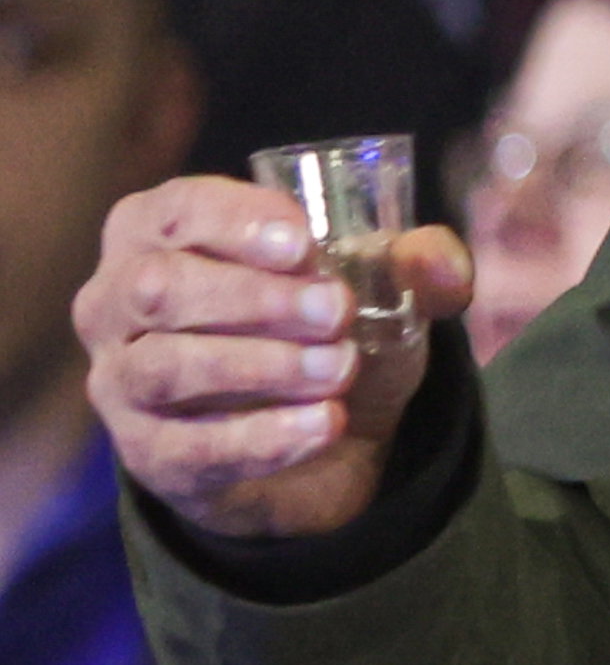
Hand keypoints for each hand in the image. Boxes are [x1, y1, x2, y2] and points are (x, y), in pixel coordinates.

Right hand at [74, 178, 472, 542]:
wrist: (324, 435)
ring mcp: (123, 380)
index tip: (304, 244)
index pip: (179, 211)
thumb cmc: (326, 330)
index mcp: (162, 233)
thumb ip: (415, 264)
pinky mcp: (149, 453)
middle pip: (160, 288)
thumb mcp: (380, 288)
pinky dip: (261, 437)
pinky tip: (323, 426)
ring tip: (339, 368)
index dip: (237, 222)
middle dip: (254, 297)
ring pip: (166, 367)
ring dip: (260, 366)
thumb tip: (436, 259)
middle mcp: (119, 301)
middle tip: (336, 311)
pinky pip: (190, 447)